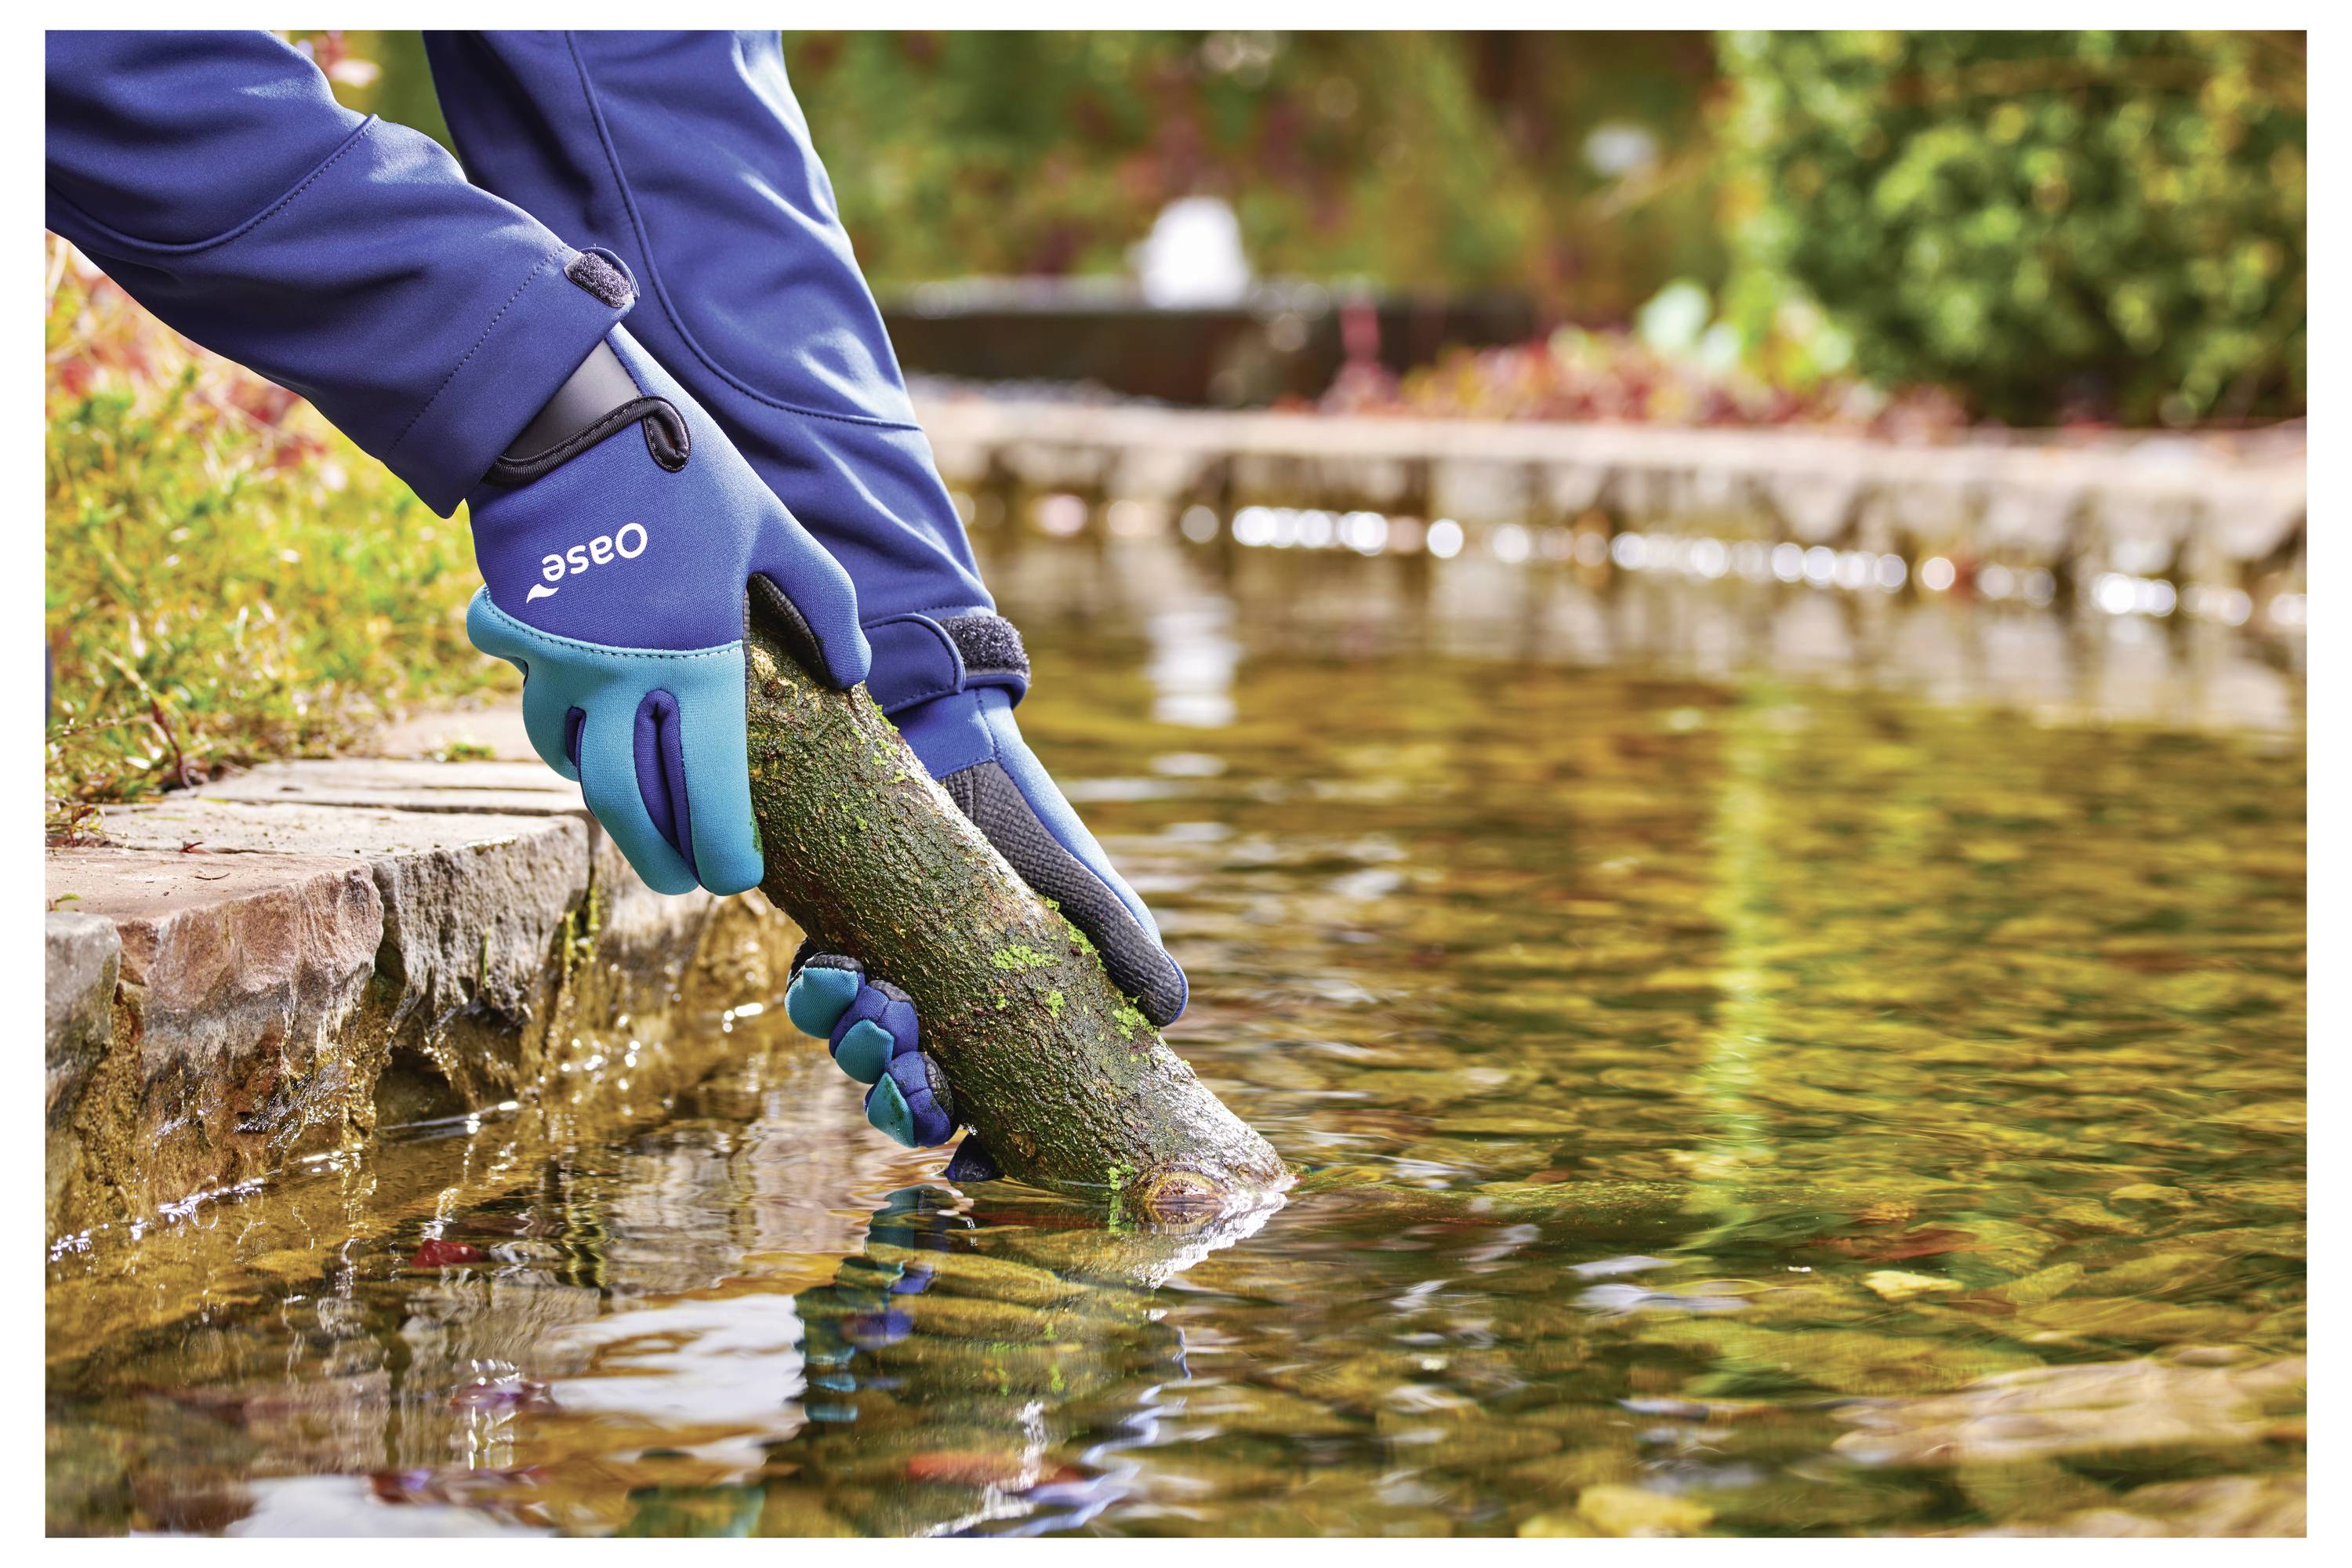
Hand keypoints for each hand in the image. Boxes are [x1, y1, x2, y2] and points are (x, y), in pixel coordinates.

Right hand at [463, 322, 867, 895]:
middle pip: (631, 807)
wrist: (563, 416)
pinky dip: (568, 747)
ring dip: (611, 805)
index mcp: (693, 662)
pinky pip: (543, 717)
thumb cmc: (683, 471)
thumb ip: (824, 602)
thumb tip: (853, 672)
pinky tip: (592, 750)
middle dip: (662, 857)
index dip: (722, 848)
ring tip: (643, 819)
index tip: (737, 876)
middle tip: (686, 880)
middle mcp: (620, 679)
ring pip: (577, 770)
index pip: (709, 792)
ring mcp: (560, 664)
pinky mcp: (522, 641)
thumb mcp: (772, 529)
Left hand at [787, 613, 1184, 1148]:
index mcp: (1001, 1026)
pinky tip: (843, 970)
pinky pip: (814, 992)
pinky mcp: (833, 936)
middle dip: (906, 1102)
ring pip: (857, 1051)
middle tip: (916, 1076)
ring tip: (882, 1008)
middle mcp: (936, 1013)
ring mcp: (882, 977)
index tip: (971, 1157)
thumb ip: (1127, 956)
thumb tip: (1171, 1013)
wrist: (956, 747)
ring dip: (863, 1047)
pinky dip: (823, 994)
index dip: (976, 1147)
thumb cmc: (1029, 829)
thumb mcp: (1088, 895)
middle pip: (909, 1096)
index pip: (984, 1113)